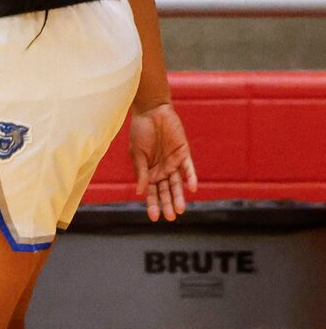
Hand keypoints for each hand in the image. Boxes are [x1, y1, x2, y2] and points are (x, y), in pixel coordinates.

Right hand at [129, 101, 198, 221]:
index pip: (151, 191)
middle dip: (167, 203)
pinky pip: (188, 168)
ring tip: (180, 209)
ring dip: (179, 196)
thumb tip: (139, 192)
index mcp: (149, 170)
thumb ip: (140, 171)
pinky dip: (191, 178)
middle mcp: (162, 169)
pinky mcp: (183, 153)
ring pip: (178, 184)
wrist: (151, 110)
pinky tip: (192, 188)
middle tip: (170, 217)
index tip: (153, 217)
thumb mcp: (136, 152)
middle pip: (166, 191)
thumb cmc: (140, 130)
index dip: (153, 204)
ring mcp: (173, 162)